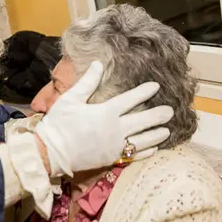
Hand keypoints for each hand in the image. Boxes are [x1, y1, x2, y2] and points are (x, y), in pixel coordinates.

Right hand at [34, 62, 173, 176]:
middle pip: (143, 120)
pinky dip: (145, 152)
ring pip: (142, 140)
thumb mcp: (71, 99)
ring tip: (167, 130)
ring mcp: (115, 146)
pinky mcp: (112, 159)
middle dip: (158, 115)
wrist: (51, 153)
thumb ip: (87, 82)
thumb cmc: (59, 123)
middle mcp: (115, 129)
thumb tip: (98, 63)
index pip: (130, 99)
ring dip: (156, 134)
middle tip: (171, 111)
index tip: (156, 86)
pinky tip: (154, 149)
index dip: (144, 91)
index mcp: (106, 112)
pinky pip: (134, 156)